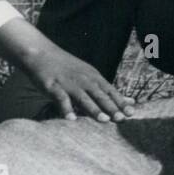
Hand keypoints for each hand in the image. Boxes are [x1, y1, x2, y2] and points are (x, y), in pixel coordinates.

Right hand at [0, 19, 133, 121]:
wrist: (41, 53)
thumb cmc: (68, 68)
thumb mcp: (90, 75)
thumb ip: (107, 90)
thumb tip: (129, 101)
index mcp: (93, 77)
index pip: (110, 91)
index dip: (121, 102)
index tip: (132, 113)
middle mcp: (84, 80)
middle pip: (100, 95)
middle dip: (111, 107)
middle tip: (122, 119)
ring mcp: (68, 83)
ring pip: (83, 97)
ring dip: (94, 109)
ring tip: (103, 120)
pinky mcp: (53, 86)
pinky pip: (61, 98)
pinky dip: (66, 108)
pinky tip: (71, 119)